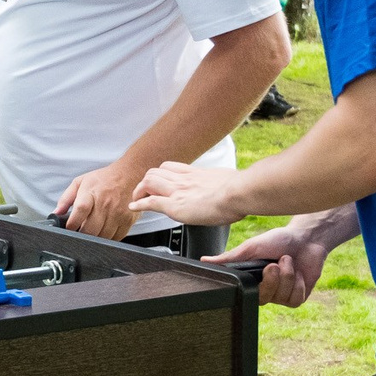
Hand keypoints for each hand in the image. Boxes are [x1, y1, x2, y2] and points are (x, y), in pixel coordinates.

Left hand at [56, 161, 141, 239]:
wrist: (129, 174)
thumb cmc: (103, 179)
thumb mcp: (80, 182)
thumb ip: (66, 198)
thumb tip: (56, 212)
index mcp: (91, 193)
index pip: (80, 211)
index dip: (72, 223)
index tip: (69, 228)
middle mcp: (105, 204)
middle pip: (90, 229)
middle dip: (82, 234)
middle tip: (80, 232)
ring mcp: (117, 213)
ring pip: (102, 236)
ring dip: (95, 238)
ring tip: (92, 230)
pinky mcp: (127, 220)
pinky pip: (116, 237)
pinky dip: (108, 238)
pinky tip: (105, 230)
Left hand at [126, 160, 245, 227]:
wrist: (239, 192)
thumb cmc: (241, 190)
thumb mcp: (231, 181)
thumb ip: (225, 185)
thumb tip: (236, 189)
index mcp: (197, 174)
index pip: (170, 167)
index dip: (161, 174)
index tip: (158, 181)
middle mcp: (184, 180)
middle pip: (155, 171)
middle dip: (146, 181)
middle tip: (144, 191)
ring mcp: (178, 192)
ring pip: (149, 182)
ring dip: (140, 190)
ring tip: (138, 199)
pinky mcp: (175, 206)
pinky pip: (151, 202)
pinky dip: (139, 204)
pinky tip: (134, 207)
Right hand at [212, 222, 332, 307]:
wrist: (305, 238)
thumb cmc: (277, 240)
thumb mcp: (250, 247)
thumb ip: (228, 258)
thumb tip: (203, 260)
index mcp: (251, 280)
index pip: (243, 294)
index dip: (250, 287)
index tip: (257, 273)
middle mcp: (265, 290)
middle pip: (262, 298)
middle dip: (270, 280)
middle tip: (274, 264)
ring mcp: (281, 295)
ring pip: (280, 298)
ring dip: (286, 277)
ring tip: (287, 261)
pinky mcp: (297, 297)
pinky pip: (295, 299)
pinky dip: (297, 283)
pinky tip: (299, 273)